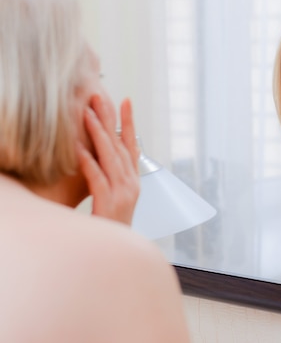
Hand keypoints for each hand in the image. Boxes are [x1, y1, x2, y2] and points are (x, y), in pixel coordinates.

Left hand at [77, 95, 139, 224]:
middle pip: (120, 145)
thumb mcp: (115, 198)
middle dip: (110, 119)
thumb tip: (98, 155)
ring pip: (110, 157)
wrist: (117, 253)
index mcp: (133, 180)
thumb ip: (110, 176)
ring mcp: (123, 193)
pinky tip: (78, 150)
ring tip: (87, 115)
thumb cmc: (112, 225)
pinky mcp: (110, 204)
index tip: (125, 101)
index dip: (128, 122)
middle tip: (100, 97)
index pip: (132, 144)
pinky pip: (97, 179)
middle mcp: (131, 183)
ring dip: (98, 135)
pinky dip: (88, 163)